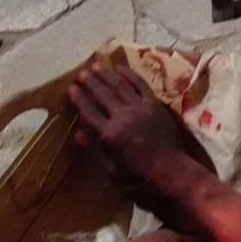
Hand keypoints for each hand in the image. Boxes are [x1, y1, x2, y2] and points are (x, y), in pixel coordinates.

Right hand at [67, 61, 187, 193]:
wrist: (169, 169)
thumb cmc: (137, 175)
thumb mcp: (111, 170)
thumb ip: (94, 150)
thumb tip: (77, 133)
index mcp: (109, 135)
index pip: (89, 112)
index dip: (79, 98)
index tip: (71, 88)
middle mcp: (122, 117)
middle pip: (102, 94)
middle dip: (90, 82)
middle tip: (81, 72)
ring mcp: (139, 108)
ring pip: (119, 85)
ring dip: (106, 74)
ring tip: (95, 66)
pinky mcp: (153, 103)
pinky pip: (139, 83)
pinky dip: (128, 74)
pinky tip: (119, 67)